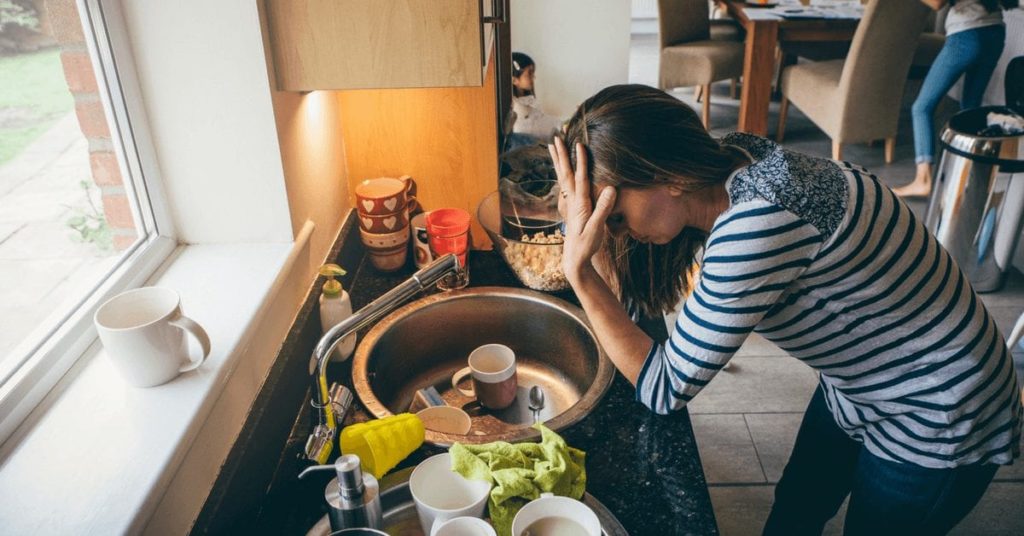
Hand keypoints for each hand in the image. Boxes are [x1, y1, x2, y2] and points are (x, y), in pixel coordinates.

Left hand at [548, 137, 616, 284]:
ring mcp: (570, 203)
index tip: (579, 145)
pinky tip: (560, 168)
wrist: (575, 259)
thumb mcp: (597, 229)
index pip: (580, 178)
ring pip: (562, 177)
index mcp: (580, 204)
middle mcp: (572, 201)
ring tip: (552, 146)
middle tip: (556, 137)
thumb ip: (603, 209)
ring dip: (558, 161)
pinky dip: (562, 172)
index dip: (580, 161)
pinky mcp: (571, 207)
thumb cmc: (587, 245)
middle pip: (565, 173)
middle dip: (561, 155)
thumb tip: (611, 188)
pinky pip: (565, 184)